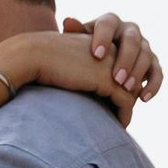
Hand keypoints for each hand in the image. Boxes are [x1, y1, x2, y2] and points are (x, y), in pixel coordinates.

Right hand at [0, 24, 158, 125]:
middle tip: (120, 117)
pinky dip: (124, 116)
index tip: (115, 104)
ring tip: (119, 124)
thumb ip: (82, 69)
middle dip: (129, 98)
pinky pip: (126, 102)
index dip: (122, 86)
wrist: (34, 55)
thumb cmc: (43, 61)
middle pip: (131, 79)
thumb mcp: (68, 62)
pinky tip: (118, 126)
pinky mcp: (110, 79)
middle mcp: (113, 50)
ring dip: (128, 109)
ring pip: (133, 91)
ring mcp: (114, 64)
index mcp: (104, 42)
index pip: (123, 66)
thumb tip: (87, 89)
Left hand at [68, 12, 161, 102]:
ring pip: (146, 56)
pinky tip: (144, 99)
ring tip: (126, 89)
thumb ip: (75, 33)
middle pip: (132, 40)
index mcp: (111, 22)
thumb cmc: (83, 52)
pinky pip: (157, 72)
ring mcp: (143, 46)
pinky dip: (153, 85)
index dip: (104, 38)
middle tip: (116, 78)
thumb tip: (68, 21)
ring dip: (137, 73)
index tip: (96, 55)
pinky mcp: (152, 62)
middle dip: (125, 59)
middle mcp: (130, 30)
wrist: (98, 63)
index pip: (109, 24)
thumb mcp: (77, 42)